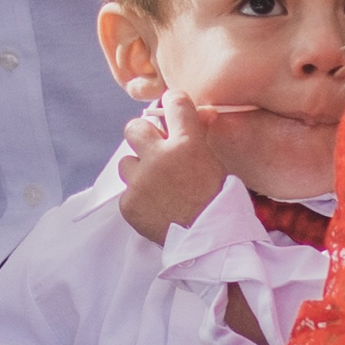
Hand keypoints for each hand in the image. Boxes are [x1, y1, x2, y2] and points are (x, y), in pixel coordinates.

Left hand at [106, 88, 225, 240]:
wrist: (210, 243)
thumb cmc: (218, 200)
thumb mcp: (215, 161)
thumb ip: (199, 135)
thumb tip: (202, 111)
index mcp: (186, 144)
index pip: (173, 102)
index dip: (172, 104)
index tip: (172, 109)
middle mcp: (159, 158)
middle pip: (134, 127)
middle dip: (143, 136)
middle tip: (154, 150)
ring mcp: (140, 182)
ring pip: (126, 162)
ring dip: (139, 171)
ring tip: (158, 187)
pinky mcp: (128, 204)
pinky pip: (127, 192)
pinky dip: (138, 198)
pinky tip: (155, 206)